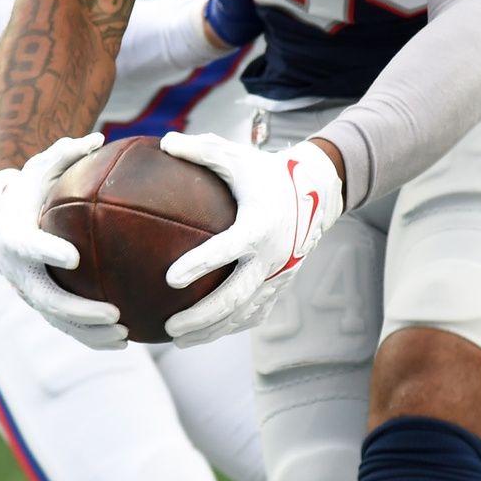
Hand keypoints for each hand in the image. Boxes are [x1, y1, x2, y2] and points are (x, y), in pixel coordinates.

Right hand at [0, 132, 126, 349]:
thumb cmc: (25, 191)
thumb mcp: (37, 168)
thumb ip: (63, 153)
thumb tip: (97, 138)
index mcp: (15, 236)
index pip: (30, 247)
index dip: (49, 252)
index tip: (73, 256)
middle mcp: (17, 270)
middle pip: (46, 297)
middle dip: (80, 310)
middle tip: (114, 313)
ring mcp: (28, 291)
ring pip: (58, 321)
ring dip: (90, 333)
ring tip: (125, 335)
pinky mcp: (40, 303)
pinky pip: (66, 327)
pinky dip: (92, 338)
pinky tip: (125, 342)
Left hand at [156, 134, 344, 346]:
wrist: (316, 192)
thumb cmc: (266, 173)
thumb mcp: (237, 156)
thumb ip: (201, 150)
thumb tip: (164, 141)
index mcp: (259, 224)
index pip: (227, 249)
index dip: (200, 264)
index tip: (169, 279)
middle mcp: (272, 255)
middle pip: (235, 296)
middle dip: (202, 317)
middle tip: (170, 326)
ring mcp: (279, 274)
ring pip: (244, 313)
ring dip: (212, 330)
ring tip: (177, 340)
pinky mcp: (281, 285)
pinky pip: (255, 313)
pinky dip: (230, 326)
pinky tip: (204, 335)